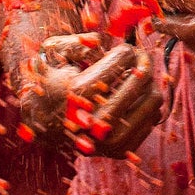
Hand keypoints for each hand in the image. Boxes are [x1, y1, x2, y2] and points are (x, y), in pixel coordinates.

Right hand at [20, 31, 164, 156]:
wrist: (41, 125)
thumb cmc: (51, 83)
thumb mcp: (53, 55)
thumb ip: (79, 43)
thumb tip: (107, 45)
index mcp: (78, 92)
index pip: (122, 59)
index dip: (127, 49)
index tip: (125, 50)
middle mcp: (96, 121)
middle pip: (141, 79)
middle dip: (143, 61)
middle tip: (139, 58)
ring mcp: (109, 140)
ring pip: (153, 99)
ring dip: (148, 83)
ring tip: (135, 79)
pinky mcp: (119, 151)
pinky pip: (152, 118)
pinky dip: (146, 105)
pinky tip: (132, 100)